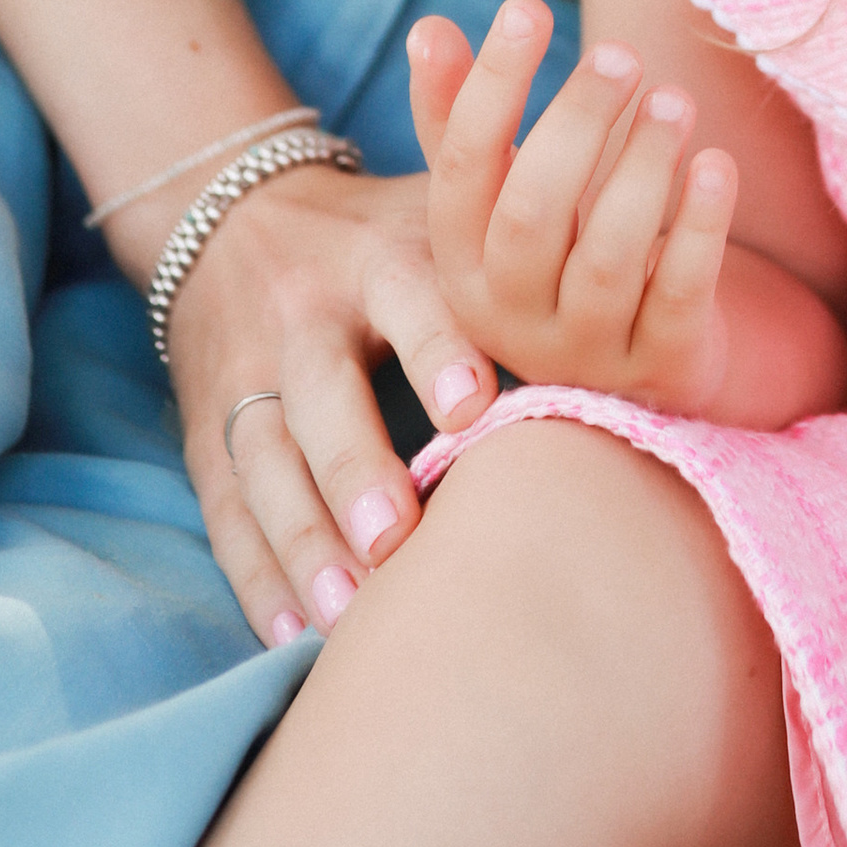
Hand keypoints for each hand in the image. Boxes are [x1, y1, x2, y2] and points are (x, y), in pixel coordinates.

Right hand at [162, 160, 498, 649]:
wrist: (235, 210)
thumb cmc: (382, 233)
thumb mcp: (439, 212)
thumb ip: (513, 250)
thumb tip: (640, 262)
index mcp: (377, 253)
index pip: (407, 295)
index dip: (436, 348)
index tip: (472, 407)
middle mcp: (304, 312)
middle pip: (319, 391)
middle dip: (352, 468)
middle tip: (395, 542)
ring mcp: (247, 372)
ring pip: (263, 460)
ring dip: (301, 541)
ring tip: (343, 619)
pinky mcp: (207, 429)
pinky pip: (226, 507)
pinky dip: (254, 574)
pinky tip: (287, 635)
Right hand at [408, 0, 737, 411]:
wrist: (635, 361)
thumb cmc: (555, 247)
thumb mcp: (499, 191)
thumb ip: (460, 114)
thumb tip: (427, 28)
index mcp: (459, 265)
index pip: (461, 170)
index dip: (490, 86)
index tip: (525, 8)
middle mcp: (511, 317)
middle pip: (532, 215)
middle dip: (577, 123)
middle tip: (621, 53)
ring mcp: (587, 350)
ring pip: (607, 257)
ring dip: (643, 165)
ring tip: (674, 97)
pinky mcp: (662, 366)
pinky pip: (680, 294)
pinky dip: (700, 226)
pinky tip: (717, 162)